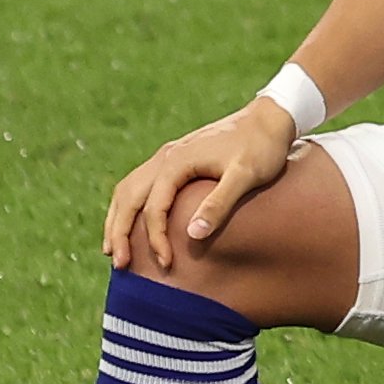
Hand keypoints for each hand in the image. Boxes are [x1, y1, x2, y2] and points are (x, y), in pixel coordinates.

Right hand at [106, 101, 300, 269]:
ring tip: (113, 249)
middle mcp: (164, 157)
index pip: (154, 208)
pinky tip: (130, 221)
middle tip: (121, 264)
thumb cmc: (261, 148)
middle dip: (120, 233)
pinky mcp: (173, 159)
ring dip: (117, 220)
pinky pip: (139, 184)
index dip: (156, 239)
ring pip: (127, 190)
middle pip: (128, 198)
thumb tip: (193, 235)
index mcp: (176, 162)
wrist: (270, 118)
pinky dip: (129, 206)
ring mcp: (166, 156)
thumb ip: (219, 203)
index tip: (167, 264)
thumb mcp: (246, 176)